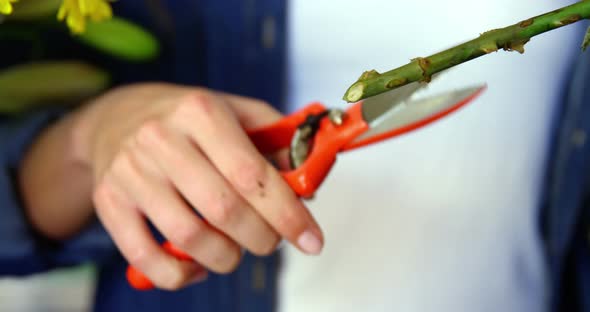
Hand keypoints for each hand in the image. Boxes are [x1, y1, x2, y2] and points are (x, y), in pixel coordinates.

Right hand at [73, 83, 323, 289]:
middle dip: (261, 238)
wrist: (117, 116)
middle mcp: (161, 138)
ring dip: (225, 257)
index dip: (288, 214)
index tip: (311, 240)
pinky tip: (197, 266)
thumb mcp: (235, 111)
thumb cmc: (185, 119)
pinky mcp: (108, 200)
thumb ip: (277, 140)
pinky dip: (178, 274)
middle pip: (224, 210)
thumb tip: (309, 184)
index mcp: (200, 112)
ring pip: (188, 236)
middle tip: (270, 241)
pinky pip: (144, 256)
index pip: (253, 175)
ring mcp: (130, 171)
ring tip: (235, 250)